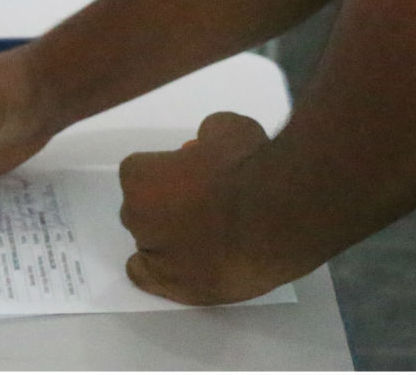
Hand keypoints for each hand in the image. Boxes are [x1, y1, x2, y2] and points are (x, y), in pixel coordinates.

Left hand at [119, 112, 295, 304]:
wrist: (277, 214)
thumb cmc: (249, 166)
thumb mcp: (228, 128)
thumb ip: (207, 138)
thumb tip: (209, 144)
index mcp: (141, 177)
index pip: (139, 172)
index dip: (168, 171)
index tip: (193, 172)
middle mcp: (138, 218)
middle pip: (141, 210)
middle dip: (165, 205)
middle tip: (204, 202)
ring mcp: (157, 256)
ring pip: (150, 244)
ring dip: (170, 238)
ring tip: (211, 236)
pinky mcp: (181, 288)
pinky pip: (151, 279)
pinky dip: (163, 272)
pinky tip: (183, 264)